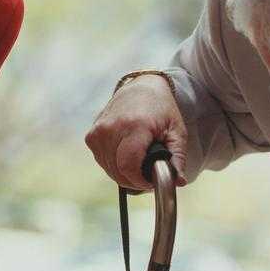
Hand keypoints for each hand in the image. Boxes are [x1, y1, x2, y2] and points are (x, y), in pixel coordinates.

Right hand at [85, 74, 187, 190]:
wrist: (142, 88)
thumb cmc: (161, 110)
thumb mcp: (177, 133)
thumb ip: (178, 159)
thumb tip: (178, 181)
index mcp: (134, 126)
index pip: (128, 166)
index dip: (140, 181)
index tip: (150, 182)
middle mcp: (111, 128)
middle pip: (118, 171)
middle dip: (135, 180)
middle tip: (148, 175)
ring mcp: (98, 131)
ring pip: (109, 170)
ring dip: (125, 174)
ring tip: (140, 163)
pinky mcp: (91, 136)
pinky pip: (102, 162)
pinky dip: (115, 165)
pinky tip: (127, 156)